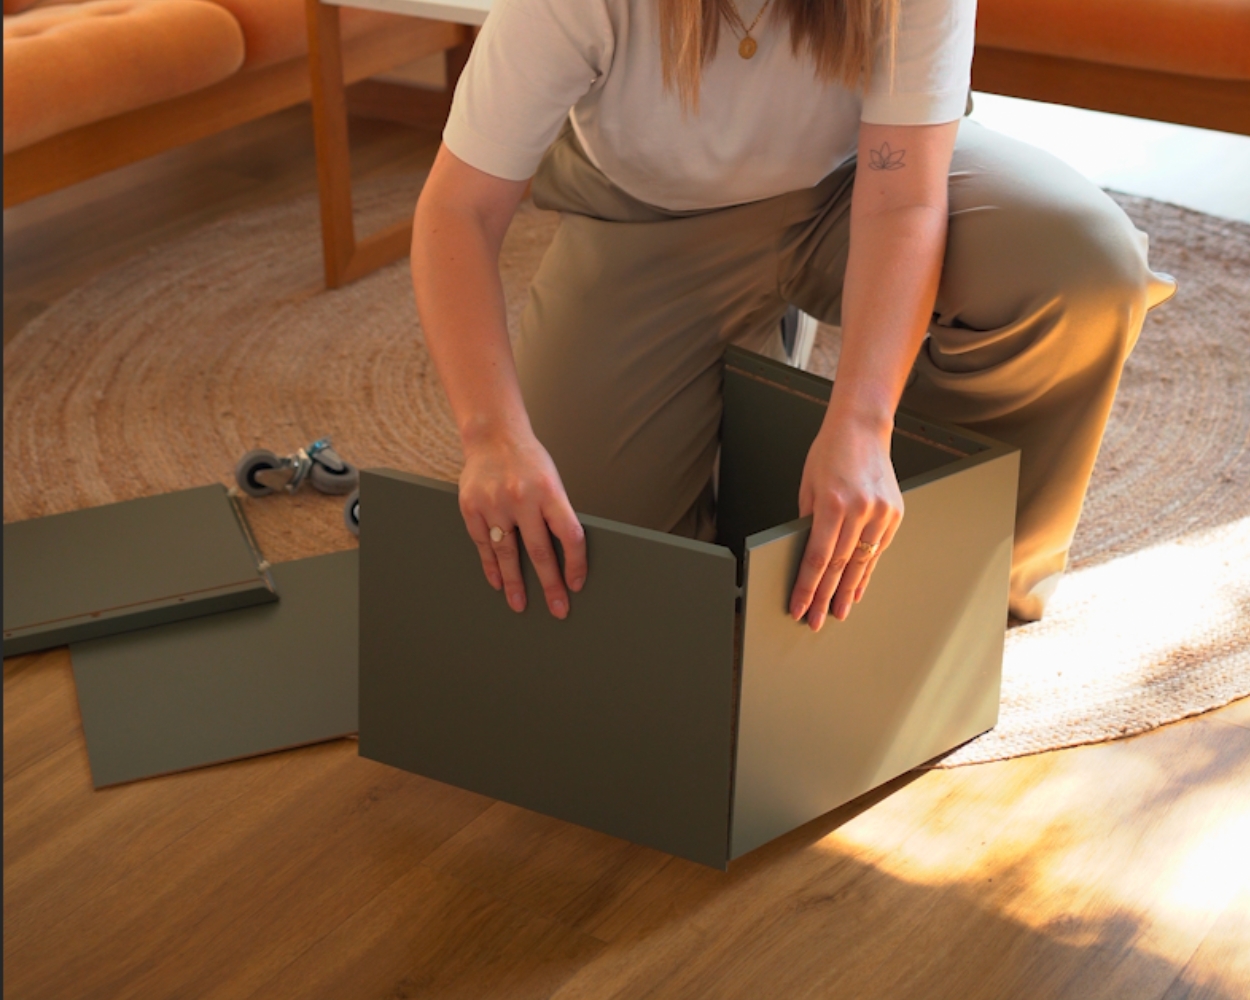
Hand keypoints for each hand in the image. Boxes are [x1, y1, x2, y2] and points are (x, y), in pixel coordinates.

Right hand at [458, 428, 586, 618]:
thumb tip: (565, 557)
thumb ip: (556, 514)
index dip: (576, 563)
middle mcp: (522, 498)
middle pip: (539, 551)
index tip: (577, 585)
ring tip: (520, 604)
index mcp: (549, 491)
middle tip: (557, 609)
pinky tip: (498, 582)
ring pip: (506, 553)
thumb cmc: (529, 461)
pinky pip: (483, 544)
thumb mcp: (552, 481)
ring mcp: (494, 503)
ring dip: (515, 583)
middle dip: (550, 584)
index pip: (569, 535)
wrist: (493, 435)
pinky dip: (491, 566)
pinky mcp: (471, 506)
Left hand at [789, 415, 902, 630]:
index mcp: (833, 504)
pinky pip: (877, 550)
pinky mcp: (894, 514)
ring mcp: (881, 513)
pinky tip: (857, 587)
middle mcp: (860, 510)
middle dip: (826, 598)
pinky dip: (866, 571)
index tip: (799, 607)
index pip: (818, 559)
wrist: (862, 428)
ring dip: (848, 591)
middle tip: (816, 620)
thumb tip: (807, 557)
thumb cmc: (829, 453)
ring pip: (862, 563)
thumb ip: (808, 522)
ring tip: (838, 612)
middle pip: (840, 567)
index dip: (808, 588)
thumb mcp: (808, 487)